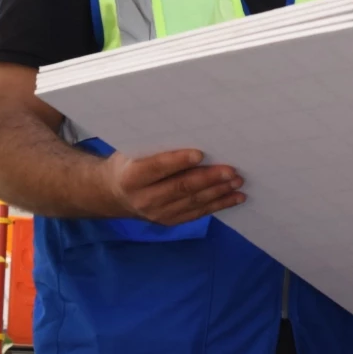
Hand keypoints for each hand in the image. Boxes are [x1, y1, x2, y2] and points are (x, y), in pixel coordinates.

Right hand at [106, 149, 243, 225]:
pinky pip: (197, 213)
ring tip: (238, 182)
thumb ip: (156, 147)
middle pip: (180, 187)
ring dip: (218, 192)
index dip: (178, 161)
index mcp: (132, 177)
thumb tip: (192, 132)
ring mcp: (158, 214)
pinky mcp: (170, 221)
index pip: (157, 168)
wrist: (114, 194)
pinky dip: (219, 205)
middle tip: (231, 170)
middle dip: (208, 178)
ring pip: (193, 202)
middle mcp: (144, 199)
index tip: (200, 153)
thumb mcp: (133, 151)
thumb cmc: (129, 163)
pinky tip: (236, 197)